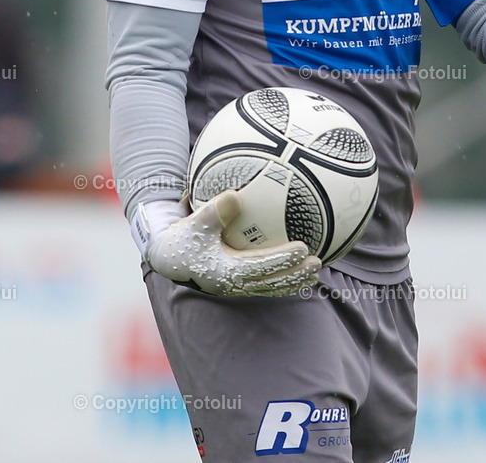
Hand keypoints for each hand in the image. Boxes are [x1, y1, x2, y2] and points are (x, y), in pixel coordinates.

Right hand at [131, 191, 320, 296]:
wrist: (169, 257)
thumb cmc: (184, 237)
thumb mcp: (195, 222)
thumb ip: (213, 211)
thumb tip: (234, 196)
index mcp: (226, 271)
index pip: (261, 266)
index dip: (283, 259)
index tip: (303, 248)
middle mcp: (233, 284)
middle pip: (271, 283)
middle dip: (295, 274)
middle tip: (317, 261)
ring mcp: (236, 287)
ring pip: (270, 288)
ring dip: (293, 281)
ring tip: (315, 272)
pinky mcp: (236, 284)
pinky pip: (264, 286)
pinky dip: (282, 281)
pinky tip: (297, 273)